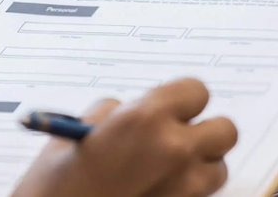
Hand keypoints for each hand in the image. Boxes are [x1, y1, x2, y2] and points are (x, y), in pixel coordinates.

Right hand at [13, 78, 237, 196]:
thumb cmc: (54, 185)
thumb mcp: (78, 131)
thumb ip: (117, 113)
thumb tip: (134, 111)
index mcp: (146, 119)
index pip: (198, 91)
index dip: (184, 101)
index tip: (172, 110)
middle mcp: (174, 150)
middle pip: (224, 130)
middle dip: (203, 133)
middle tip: (177, 140)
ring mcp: (185, 188)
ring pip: (218, 168)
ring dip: (200, 167)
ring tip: (166, 172)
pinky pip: (203, 196)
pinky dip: (188, 192)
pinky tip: (159, 191)